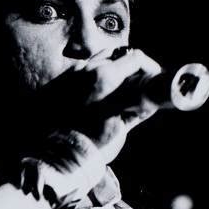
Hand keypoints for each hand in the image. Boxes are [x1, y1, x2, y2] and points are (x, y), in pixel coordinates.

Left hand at [18, 48, 161, 208]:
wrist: (50, 154)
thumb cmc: (88, 144)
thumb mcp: (119, 128)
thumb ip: (138, 108)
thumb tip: (151, 100)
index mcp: (105, 76)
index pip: (136, 58)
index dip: (151, 68)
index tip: (157, 80)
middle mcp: (86, 68)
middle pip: (117, 54)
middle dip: (132, 67)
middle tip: (141, 86)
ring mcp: (70, 74)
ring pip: (98, 60)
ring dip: (113, 70)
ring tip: (120, 92)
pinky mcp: (59, 83)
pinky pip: (83, 72)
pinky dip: (96, 79)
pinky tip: (99, 98)